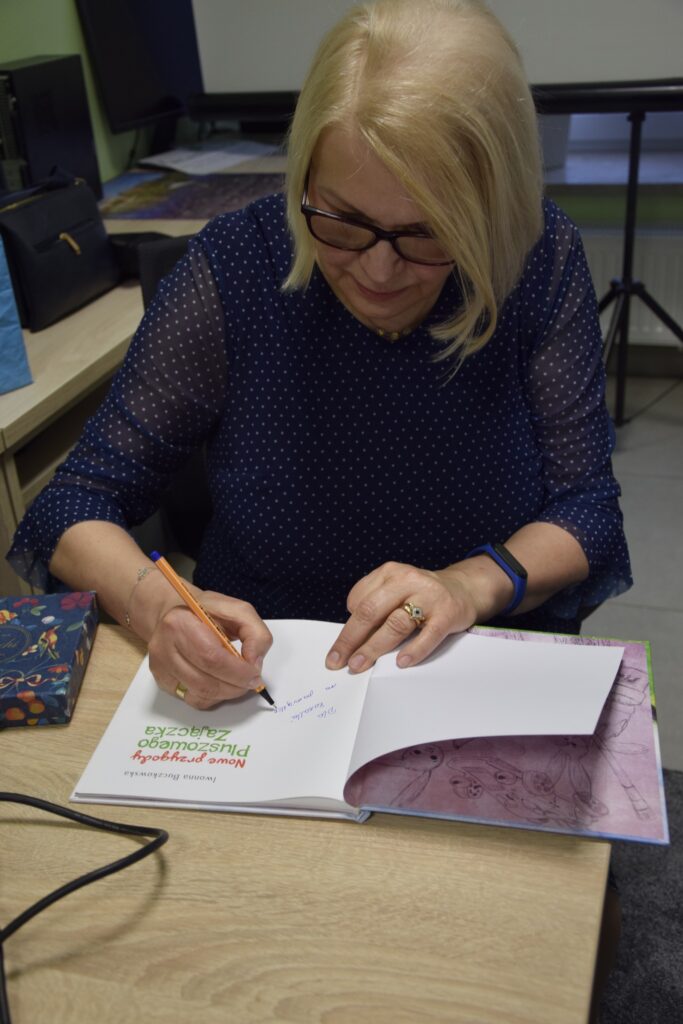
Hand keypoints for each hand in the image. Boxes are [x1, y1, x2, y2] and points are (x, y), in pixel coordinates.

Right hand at [147, 586, 271, 708]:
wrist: (177, 615)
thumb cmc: (207, 612)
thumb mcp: (238, 610)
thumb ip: (255, 633)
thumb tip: (254, 662)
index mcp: (180, 623)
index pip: (210, 657)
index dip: (237, 671)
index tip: (254, 673)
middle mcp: (164, 646)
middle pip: (204, 681)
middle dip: (235, 686)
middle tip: (251, 681)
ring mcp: (160, 667)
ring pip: (200, 695)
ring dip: (227, 693)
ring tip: (238, 681)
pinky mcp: (163, 681)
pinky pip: (194, 700)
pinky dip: (214, 698)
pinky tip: (220, 683)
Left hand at [325, 561, 480, 672]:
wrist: (463, 589)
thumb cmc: (421, 594)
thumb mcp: (396, 588)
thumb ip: (376, 605)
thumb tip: (351, 639)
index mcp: (389, 573)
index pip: (359, 599)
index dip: (347, 624)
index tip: (341, 646)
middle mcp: (407, 580)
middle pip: (371, 611)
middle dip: (350, 638)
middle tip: (337, 661)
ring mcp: (429, 597)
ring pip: (395, 624)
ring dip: (374, 647)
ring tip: (359, 664)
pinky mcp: (447, 614)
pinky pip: (428, 636)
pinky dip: (413, 651)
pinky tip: (401, 663)